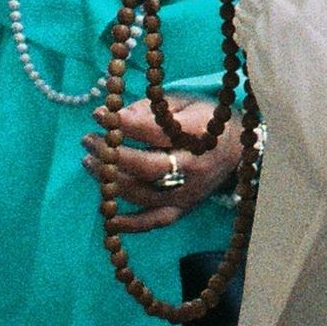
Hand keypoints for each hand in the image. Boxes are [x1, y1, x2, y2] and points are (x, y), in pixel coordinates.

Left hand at [83, 95, 242, 229]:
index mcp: (198, 134)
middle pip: (147, 167)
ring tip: (88, 161)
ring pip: (143, 194)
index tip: (99, 114)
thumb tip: (112, 116)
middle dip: (112, 155)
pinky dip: (129, 224)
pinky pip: (154, 221)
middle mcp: (194, 167)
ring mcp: (188, 192)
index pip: (156, 132)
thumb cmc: (204, 120)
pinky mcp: (183, 209)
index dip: (124, 124)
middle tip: (88, 140)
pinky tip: (107, 214)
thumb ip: (150, 108)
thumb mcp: (184, 101)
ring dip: (111, 180)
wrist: (238, 150)